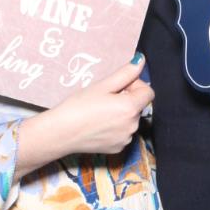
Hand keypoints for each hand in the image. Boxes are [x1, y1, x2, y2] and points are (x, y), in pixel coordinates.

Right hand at [16, 59, 152, 172]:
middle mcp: (133, 125)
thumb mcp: (101, 86)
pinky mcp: (118, 148)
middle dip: (127, 99)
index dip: (135, 85)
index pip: (148, 92)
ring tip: (99, 112)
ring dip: (121, 114)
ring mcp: (126, 139)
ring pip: (130, 120)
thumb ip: (125, 73)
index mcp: (130, 107)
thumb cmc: (78, 106)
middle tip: (104, 98)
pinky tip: (98, 125)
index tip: (119, 86)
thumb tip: (140, 60)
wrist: (60, 133)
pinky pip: (123, 133)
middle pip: (138, 106)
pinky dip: (115, 127)